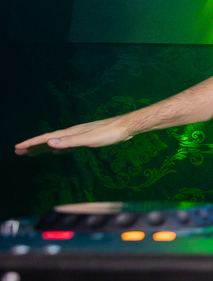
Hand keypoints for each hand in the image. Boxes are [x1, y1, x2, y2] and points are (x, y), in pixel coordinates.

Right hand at [14, 116, 131, 155]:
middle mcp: (73, 132)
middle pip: (49, 140)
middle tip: (18, 151)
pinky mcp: (88, 138)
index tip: (18, 148)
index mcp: (71, 132)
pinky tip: (57, 152)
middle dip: (33, 146)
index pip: (46, 138)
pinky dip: (58, 148)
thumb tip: (49, 143)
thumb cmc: (110, 133)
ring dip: (44, 147)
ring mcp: (80, 135)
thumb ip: (70, 142)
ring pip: (57, 142)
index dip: (32, 143)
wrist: (127, 127)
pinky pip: (67, 144)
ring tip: (32, 153)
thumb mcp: (89, 139)